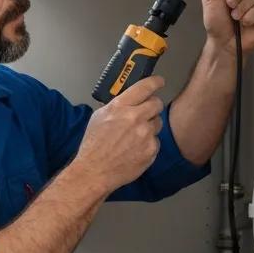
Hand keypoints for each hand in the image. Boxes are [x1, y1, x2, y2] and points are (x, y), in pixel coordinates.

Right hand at [73, 76, 164, 193]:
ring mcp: (145, 134)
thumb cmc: (93, 144)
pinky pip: (155, 141)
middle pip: (157, 103)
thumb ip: (117, 106)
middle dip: (153, 105)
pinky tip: (135, 149)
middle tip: (147, 111)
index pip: (145, 87)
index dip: (155, 82)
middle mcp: (135, 118)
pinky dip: (148, 144)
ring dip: (150, 125)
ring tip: (136, 135)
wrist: (95, 171)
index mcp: (120, 106)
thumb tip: (129, 99)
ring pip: (157, 122)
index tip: (159, 81)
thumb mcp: (99, 116)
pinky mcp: (151, 150)